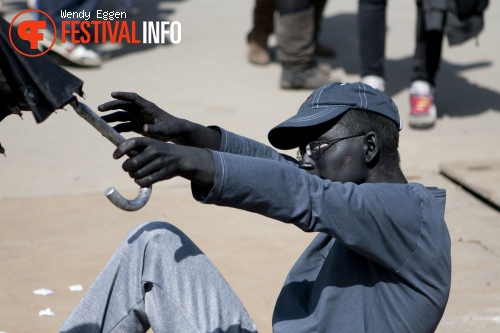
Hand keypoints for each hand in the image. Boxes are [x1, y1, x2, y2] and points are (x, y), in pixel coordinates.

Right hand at [98, 92, 221, 148]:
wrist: (175, 132)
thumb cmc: (172, 128)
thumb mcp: (164, 130)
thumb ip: (155, 129)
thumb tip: (144, 128)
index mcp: (148, 107)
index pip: (134, 98)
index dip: (123, 95)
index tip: (112, 94)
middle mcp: (141, 110)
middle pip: (123, 105)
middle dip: (111, 106)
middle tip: (100, 108)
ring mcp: (138, 117)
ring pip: (121, 115)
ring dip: (111, 117)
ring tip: (100, 121)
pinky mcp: (137, 126)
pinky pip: (124, 125)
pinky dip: (116, 128)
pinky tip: (108, 132)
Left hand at [113, 137, 215, 186]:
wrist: (181, 158)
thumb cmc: (159, 151)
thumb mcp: (150, 144)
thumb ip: (136, 148)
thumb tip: (117, 153)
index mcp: (149, 141)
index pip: (131, 143)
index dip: (120, 150)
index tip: (115, 156)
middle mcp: (154, 151)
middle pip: (132, 163)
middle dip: (126, 167)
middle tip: (127, 168)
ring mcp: (159, 162)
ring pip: (137, 174)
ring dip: (133, 175)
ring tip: (135, 173)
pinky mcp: (163, 173)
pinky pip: (145, 181)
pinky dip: (139, 182)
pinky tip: (140, 179)